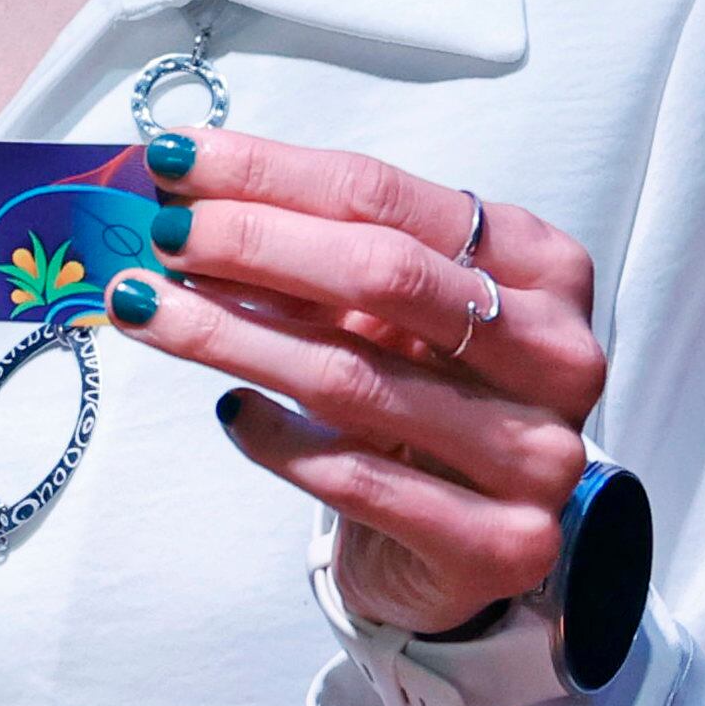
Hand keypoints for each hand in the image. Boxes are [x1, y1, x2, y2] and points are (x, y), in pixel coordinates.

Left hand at [106, 128, 606, 705]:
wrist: (469, 546)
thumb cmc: (424, 396)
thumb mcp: (389, 311)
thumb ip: (312, 254)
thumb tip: (182, 195)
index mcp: (540, 267)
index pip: (385, 195)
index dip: (269, 173)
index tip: (174, 159)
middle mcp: (558, 355)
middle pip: (382, 273)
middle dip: (252, 242)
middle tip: (160, 232)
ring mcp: (538, 455)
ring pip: (356, 377)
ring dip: (232, 335)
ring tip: (146, 308)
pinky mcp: (502, 545)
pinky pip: (360, 480)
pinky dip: (279, 440)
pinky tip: (229, 411)